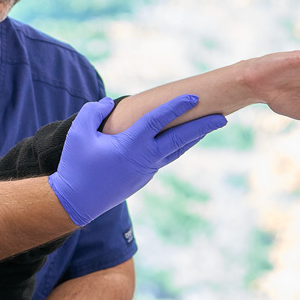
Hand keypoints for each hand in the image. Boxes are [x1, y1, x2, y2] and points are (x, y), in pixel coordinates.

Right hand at [48, 96, 226, 226]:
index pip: (158, 121)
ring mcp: (146, 170)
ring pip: (176, 150)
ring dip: (193, 137)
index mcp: (130, 145)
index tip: (194, 96)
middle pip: (179, 139)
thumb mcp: (78, 134)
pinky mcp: (143, 178)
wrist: (76, 202)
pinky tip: (184, 139)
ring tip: (211, 125)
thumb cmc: (76, 166)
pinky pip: (165, 158)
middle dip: (202, 127)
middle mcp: (143, 158)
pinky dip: (178, 146)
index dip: (176, 107)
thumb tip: (107, 103)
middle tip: (223, 117)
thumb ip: (93, 112)